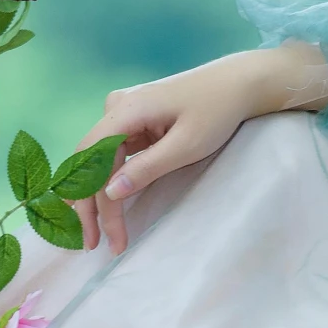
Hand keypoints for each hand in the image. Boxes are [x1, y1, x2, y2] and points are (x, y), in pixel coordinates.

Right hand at [69, 43, 327, 253]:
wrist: (237, 83)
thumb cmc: (216, 111)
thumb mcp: (185, 146)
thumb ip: (146, 169)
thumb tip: (109, 193)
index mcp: (125, 109)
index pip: (91, 160)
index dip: (91, 201)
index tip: (100, 236)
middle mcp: (116, 108)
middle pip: (89, 162)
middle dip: (89, 205)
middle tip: (94, 244)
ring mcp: (123, 113)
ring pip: (99, 161)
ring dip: (98, 196)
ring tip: (102, 232)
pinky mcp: (134, 120)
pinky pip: (113, 155)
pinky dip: (111, 181)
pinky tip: (110, 205)